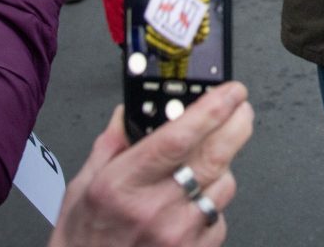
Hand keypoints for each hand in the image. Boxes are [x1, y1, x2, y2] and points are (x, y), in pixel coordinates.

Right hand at [49, 82, 252, 246]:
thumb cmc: (83, 240)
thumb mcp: (82, 187)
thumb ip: (111, 145)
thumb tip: (129, 113)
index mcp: (122, 185)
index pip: (177, 137)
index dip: (211, 109)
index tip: (229, 91)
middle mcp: (153, 209)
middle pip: (214, 156)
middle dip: (236, 124)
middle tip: (240, 109)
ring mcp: (177, 234)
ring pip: (224, 185)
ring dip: (222, 167)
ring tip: (202, 166)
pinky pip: (221, 217)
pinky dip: (213, 203)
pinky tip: (192, 203)